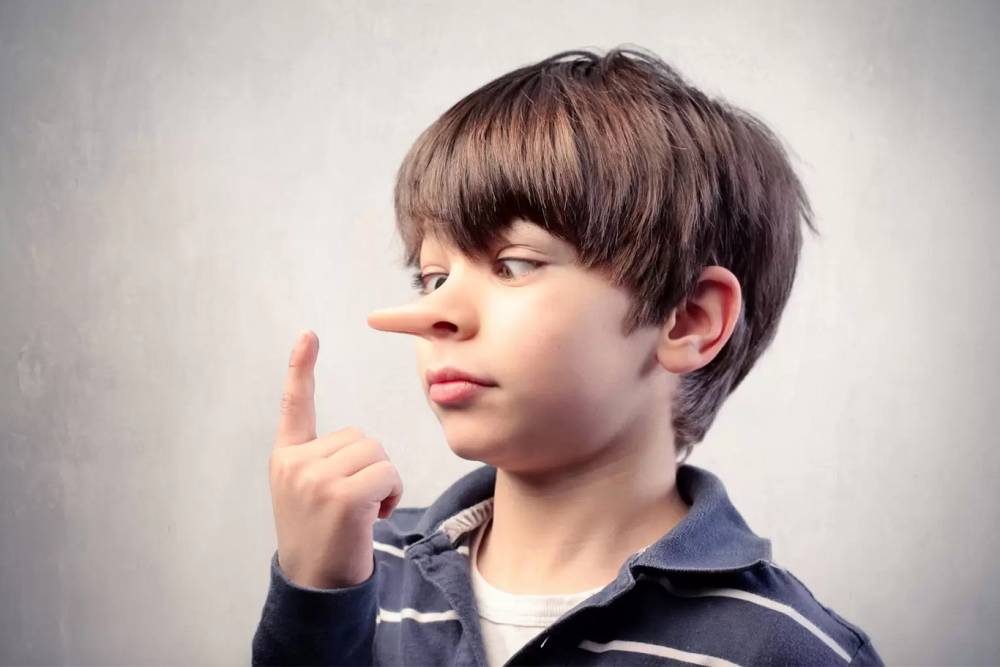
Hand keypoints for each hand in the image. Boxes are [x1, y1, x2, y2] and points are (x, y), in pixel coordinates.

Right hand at [267, 330, 402, 588]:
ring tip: (363, 513)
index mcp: (286, 458)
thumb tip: (363, 447)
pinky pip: (387, 473)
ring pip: (377, 453)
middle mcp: (295, 463)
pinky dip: (391, 494)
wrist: (315, 588)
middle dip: (370, 468)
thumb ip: (323, 463)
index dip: (300, 368)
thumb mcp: (308, 494)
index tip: (308, 335)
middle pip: (360, 436)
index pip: (294, 405)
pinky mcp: (340, 495)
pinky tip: (374, 518)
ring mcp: (314, 478)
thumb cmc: (323, 540)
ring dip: (383, 482)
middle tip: (355, 505)